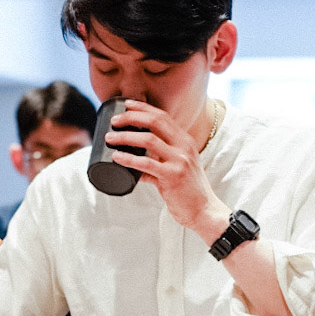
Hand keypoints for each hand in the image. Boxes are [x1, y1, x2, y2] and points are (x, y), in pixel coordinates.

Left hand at [105, 100, 228, 242]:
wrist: (204, 211)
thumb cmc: (189, 191)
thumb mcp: (178, 168)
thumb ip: (160, 160)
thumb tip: (134, 161)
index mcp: (185, 141)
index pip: (162, 116)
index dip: (143, 108)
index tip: (126, 105)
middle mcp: (184, 146)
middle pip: (155, 122)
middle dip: (131, 118)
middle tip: (114, 121)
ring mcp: (179, 161)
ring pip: (148, 140)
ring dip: (125, 137)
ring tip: (110, 138)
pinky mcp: (172, 176)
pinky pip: (145, 164)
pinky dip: (128, 159)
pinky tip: (117, 157)